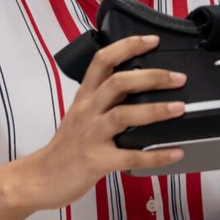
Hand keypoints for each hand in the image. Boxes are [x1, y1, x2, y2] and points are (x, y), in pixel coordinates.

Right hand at [11, 35, 186, 212]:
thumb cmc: (66, 147)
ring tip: (179, 108)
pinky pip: (130, 157)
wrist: (39, 179)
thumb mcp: (80, 114)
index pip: (103, 61)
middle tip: (179, 78)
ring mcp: (91, 136)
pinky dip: (155, 155)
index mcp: (85, 97)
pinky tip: (175, 152)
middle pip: (118, 83)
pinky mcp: (97, 161)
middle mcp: (88, 112)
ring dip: (155, 110)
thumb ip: (104, 99)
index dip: (128, 46)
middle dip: (151, 77)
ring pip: (123, 115)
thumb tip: (140, 85)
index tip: (153, 40)